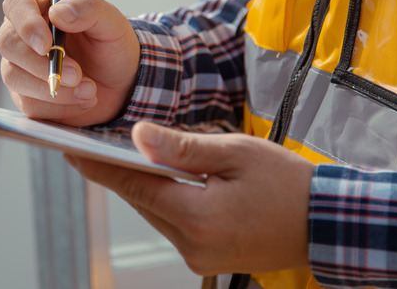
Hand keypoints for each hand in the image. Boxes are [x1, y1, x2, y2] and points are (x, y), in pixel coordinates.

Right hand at [0, 0, 140, 126]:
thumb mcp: (111, 22)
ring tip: (90, 90)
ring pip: (14, 76)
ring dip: (53, 89)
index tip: (46, 45)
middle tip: (76, 75)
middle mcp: (23, 32)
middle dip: (41, 64)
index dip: (26, 24)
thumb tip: (58, 13)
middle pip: (7, 43)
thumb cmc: (112, 46)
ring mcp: (20, 64)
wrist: (121, 83)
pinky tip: (83, 100)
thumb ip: (88, 8)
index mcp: (41, 4)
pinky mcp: (25, 93)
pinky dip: (59, 106)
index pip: (17, 4)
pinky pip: (29, 103)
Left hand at [66, 122, 314, 275]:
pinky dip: (166, 201)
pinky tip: (166, 180)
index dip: (98, 166)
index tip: (71, 149)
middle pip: (142, 201)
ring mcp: (199, 257)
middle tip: (95, 145)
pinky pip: (174, 225)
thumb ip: (182, 148)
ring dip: (145, 186)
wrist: (326, 224)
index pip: (134, 186)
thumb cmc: (288, 184)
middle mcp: (192, 246)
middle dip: (120, 172)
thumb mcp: (236, 154)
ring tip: (130, 157)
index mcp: (198, 218)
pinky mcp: (208, 258)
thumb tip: (138, 136)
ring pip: (156, 213)